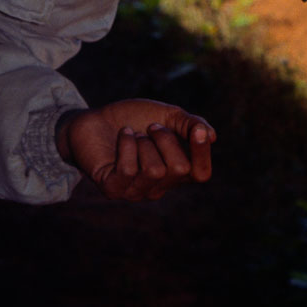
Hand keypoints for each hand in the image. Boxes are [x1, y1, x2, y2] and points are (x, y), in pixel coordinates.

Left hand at [57, 99, 215, 200]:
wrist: (94, 118)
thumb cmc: (132, 118)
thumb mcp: (165, 115)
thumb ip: (189, 124)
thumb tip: (212, 136)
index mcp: (175, 172)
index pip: (201, 173)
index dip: (202, 154)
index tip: (197, 131)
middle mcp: (158, 186)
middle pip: (179, 168)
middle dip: (165, 139)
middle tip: (150, 128)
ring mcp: (135, 191)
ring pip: (154, 169)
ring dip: (143, 142)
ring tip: (133, 135)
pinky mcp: (112, 188)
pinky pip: (128, 170)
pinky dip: (127, 144)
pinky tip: (123, 135)